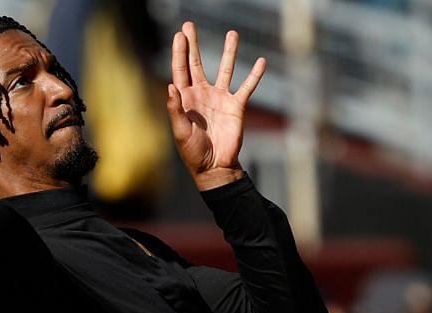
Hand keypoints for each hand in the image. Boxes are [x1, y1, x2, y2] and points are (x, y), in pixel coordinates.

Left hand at [168, 22, 266, 190]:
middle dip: (193, 44)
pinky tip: (261, 62)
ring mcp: (220, 98)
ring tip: (232, 33)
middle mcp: (202, 94)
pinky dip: (255, 75)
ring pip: (225, 69)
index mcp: (185, 99)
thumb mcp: (180, 132)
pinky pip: (247, 87)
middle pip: (197, 63)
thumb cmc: (193, 153)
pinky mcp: (237, 106)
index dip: (179, 52)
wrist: (215, 167)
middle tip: (190, 25)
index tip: (180, 35)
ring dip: (228, 52)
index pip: (181, 70)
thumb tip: (170, 86)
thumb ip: (175, 109)